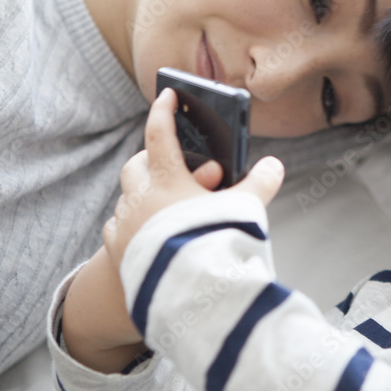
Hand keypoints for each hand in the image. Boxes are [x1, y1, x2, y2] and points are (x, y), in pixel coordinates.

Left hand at [103, 87, 284, 268]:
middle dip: (149, 160)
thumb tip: (274, 165)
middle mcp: (140, 199)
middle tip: (166, 163)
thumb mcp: (246, 211)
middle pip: (135, 167)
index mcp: (167, 181)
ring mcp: (126, 225)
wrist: (190, 295)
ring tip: (163, 205)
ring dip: (142, 196)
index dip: (164, 111)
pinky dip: (130, 225)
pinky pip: (117, 228)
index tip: (167, 95)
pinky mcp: (118, 251)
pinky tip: (146, 234)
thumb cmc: (219, 246)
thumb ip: (260, 185)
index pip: (160, 133)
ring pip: (126, 199)